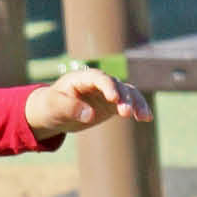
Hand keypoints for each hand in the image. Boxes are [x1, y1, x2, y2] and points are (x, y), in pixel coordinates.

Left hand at [24, 68, 152, 137]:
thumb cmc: (50, 105)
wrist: (52, 112)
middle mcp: (97, 82)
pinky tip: (146, 117)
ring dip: (136, 103)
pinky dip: (138, 108)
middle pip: (116, 85)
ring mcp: (106, 92)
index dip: (107, 86)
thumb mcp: (54, 106)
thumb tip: (89, 115)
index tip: (114, 99)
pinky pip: (129, 103)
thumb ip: (70, 108)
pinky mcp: (112, 104)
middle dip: (124, 97)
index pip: (98, 78)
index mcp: (81, 78)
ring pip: (127, 93)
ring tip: (143, 116)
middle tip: (126, 113)